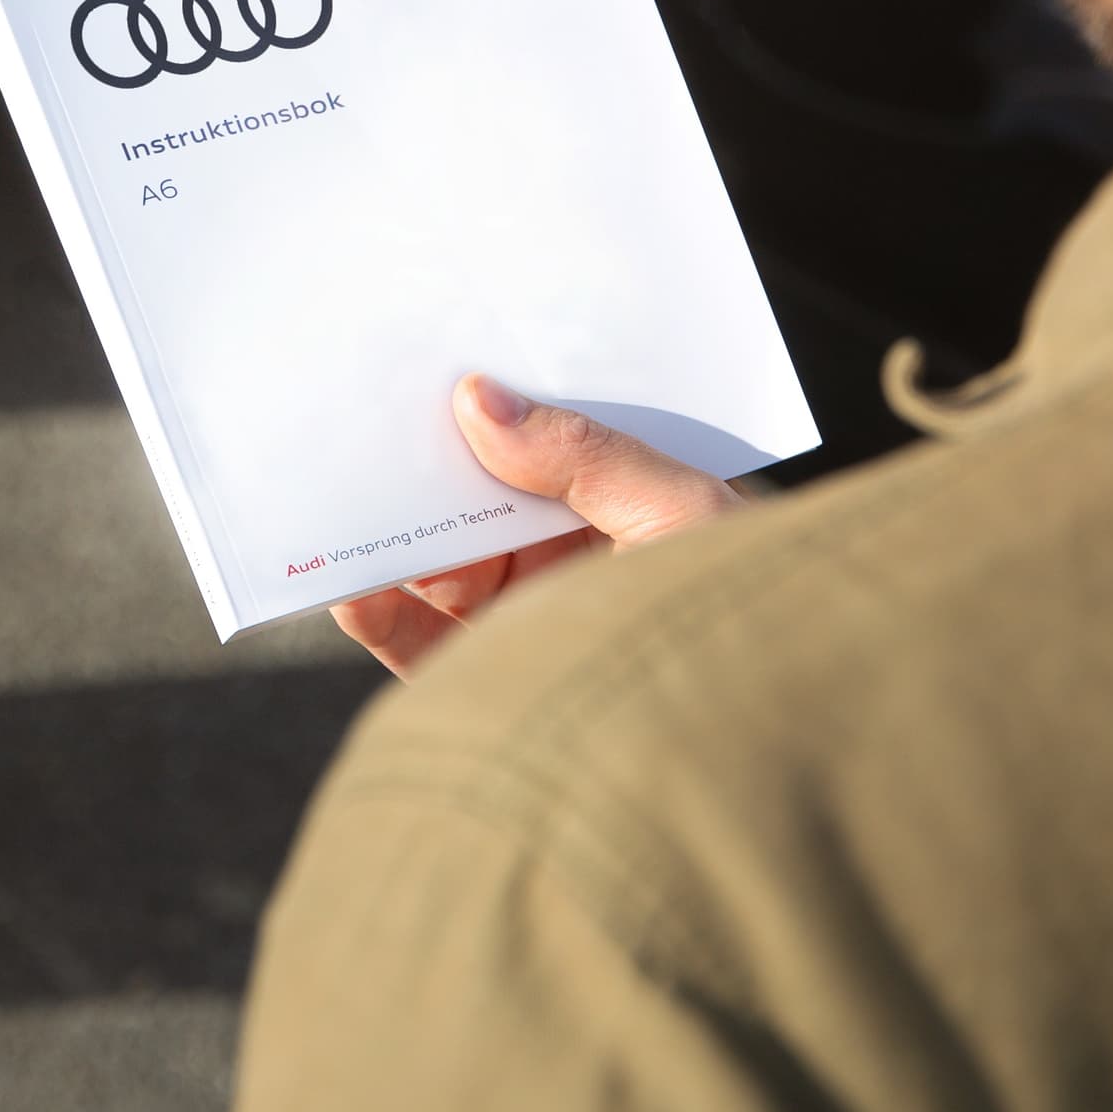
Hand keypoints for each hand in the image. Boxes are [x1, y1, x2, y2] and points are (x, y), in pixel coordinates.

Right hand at [333, 374, 751, 676]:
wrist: (774, 750)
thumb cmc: (759, 617)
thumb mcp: (686, 510)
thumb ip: (585, 456)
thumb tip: (477, 398)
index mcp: (622, 509)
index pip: (539, 445)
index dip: (485, 405)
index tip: (427, 361)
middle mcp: (568, 564)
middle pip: (474, 501)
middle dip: (422, 459)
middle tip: (359, 413)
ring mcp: (525, 625)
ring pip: (436, 565)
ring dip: (389, 530)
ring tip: (339, 487)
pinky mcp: (488, 687)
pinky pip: (417, 643)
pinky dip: (377, 611)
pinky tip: (353, 580)